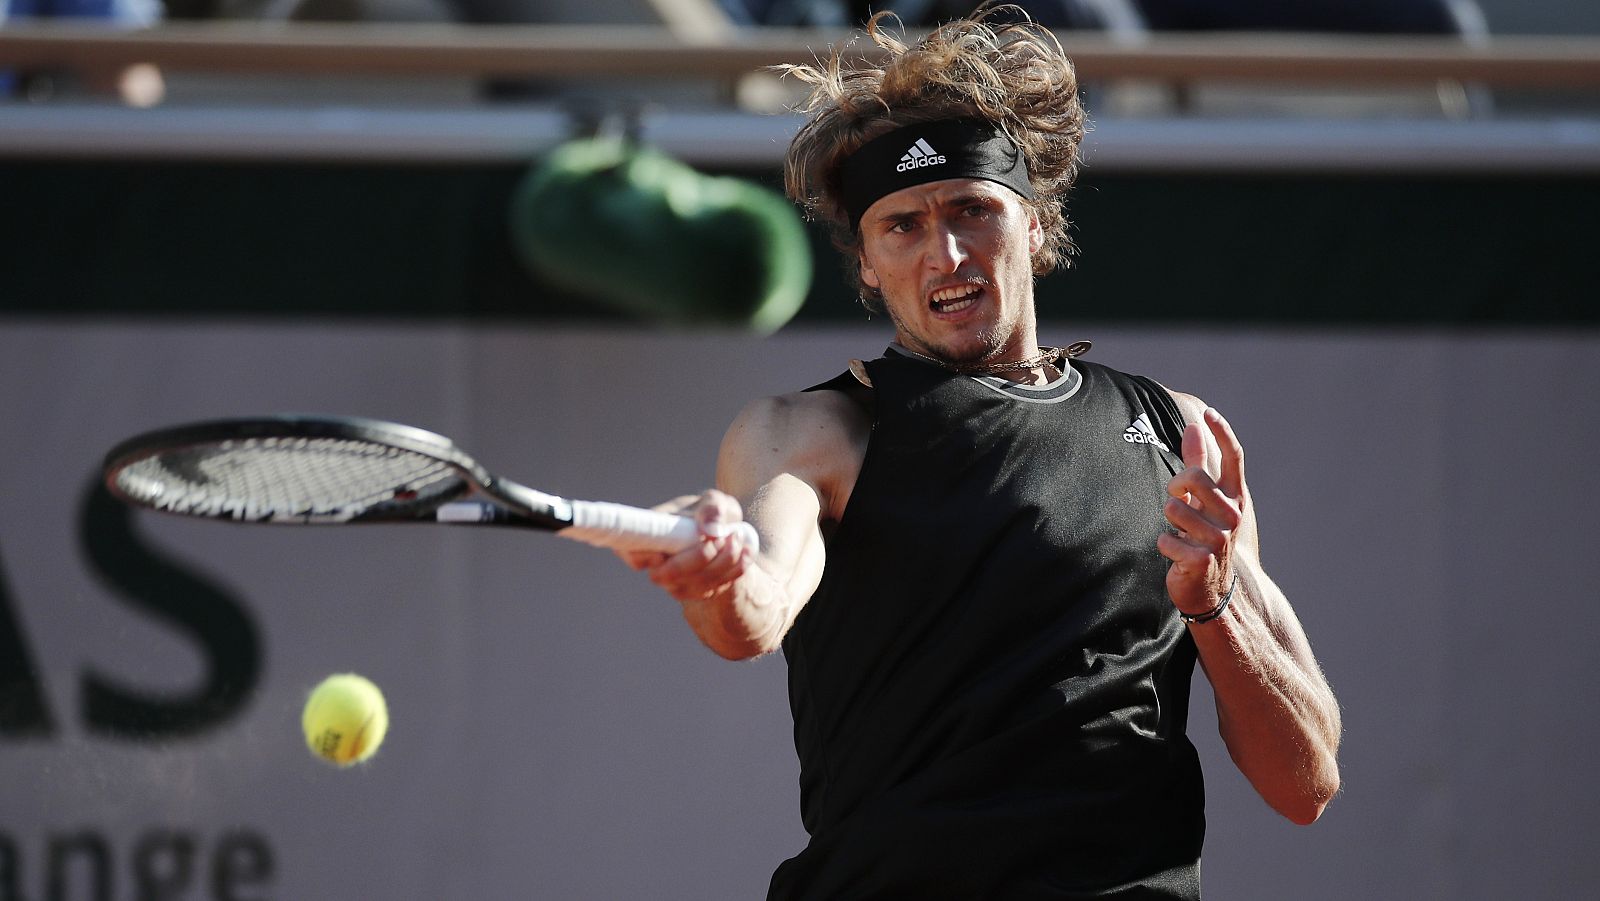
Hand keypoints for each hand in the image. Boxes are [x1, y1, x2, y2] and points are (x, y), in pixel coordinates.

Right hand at [618, 490, 754, 602]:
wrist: (728, 530)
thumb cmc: (711, 512)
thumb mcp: (714, 501)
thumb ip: (712, 509)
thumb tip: (710, 530)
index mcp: (650, 538)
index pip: (632, 553)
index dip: (641, 556)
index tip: (663, 551)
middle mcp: (659, 566)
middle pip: (669, 575)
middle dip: (697, 558)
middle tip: (719, 538)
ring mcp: (678, 584)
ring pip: (697, 584)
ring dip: (722, 562)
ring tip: (736, 537)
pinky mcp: (700, 592)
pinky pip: (717, 588)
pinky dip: (735, 570)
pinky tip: (746, 551)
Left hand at [1158, 407, 1246, 616]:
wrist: (1214, 589)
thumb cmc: (1206, 537)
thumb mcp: (1206, 501)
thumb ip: (1200, 464)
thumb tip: (1193, 427)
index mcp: (1235, 498)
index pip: (1234, 459)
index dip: (1223, 433)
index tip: (1209, 414)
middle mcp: (1232, 515)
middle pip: (1193, 478)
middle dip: (1175, 490)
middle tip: (1179, 506)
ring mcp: (1219, 539)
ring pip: (1173, 509)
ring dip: (1169, 523)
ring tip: (1182, 536)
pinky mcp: (1201, 560)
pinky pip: (1165, 539)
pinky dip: (1164, 546)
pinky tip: (1177, 555)